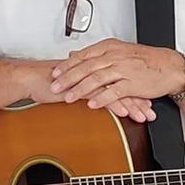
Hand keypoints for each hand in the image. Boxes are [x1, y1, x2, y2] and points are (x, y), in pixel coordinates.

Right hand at [17, 57, 154, 122]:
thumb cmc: (50, 82)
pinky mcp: (82, 87)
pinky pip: (103, 96)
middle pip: (125, 84)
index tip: (147, 102)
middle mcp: (96, 71)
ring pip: (118, 91)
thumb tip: (97, 96)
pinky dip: (115, 105)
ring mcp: (90, 78)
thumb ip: (87, 86)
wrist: (32, 78)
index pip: (122, 79)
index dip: (136, 91)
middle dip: (140, 99)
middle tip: (151, 112)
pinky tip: (125, 113)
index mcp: (96, 69)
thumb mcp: (74, 84)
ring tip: (144, 116)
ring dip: (133, 105)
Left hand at [50, 40, 184, 121]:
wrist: (169, 67)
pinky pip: (114, 91)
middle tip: (54, 87)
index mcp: (110, 47)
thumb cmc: (144, 60)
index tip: (54, 73)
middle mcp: (115, 56)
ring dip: (81, 89)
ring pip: (97, 78)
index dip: (67, 65)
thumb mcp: (118, 51)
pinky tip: (92, 104)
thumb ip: (95, 54)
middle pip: (86, 67)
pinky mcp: (133, 83)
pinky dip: (102, 98)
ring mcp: (124, 69)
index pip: (83, 55)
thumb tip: (73, 55)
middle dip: (68, 78)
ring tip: (68, 97)